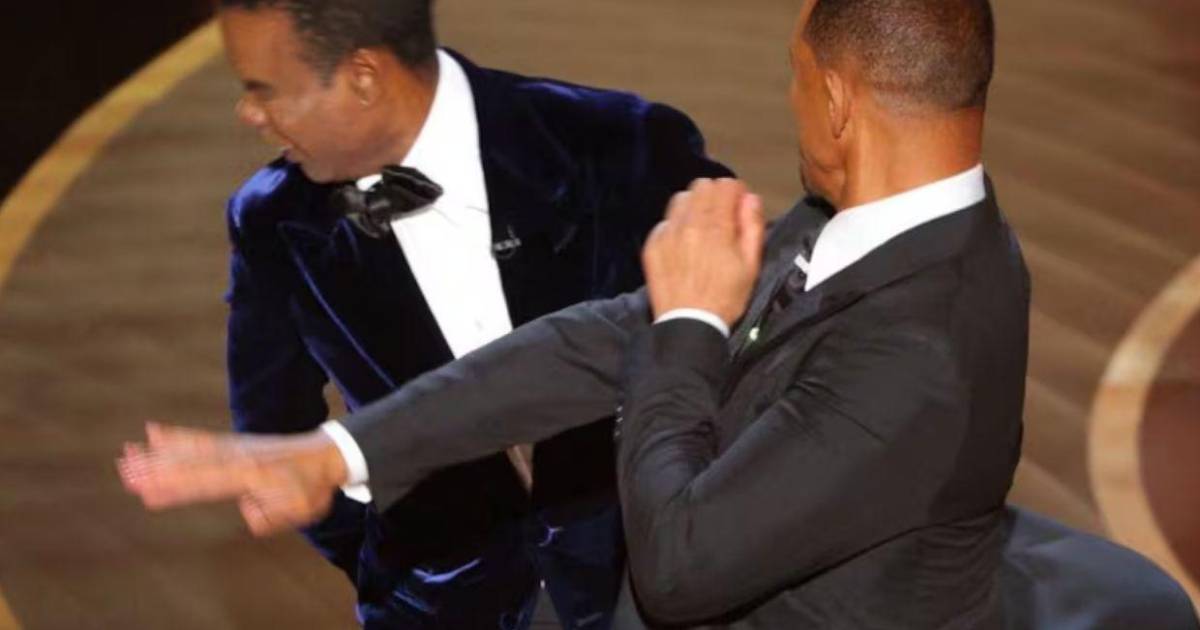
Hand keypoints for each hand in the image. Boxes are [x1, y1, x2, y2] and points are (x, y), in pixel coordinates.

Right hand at [117, 422, 348, 535]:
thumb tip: (248, 510)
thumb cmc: (312, 488)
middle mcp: (238, 457)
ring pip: (192, 449)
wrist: (326, 456)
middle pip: (192, 464)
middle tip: (125, 472)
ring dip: (159, 453)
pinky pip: (202, 439)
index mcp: (251, 475)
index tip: (148, 492)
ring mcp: (235, 447)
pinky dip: (178, 436)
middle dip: (158, 470)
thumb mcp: (298, 510)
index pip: (206, 483)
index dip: (177, 487)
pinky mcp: (234, 444)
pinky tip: (154, 432)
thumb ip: (269, 515)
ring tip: (128, 453)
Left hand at [642, 178, 764, 325]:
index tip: (739, 207)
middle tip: (721, 216)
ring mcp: (667, 233)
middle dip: (715, 196)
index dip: (736, 193)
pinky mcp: (652, 245)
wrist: (688, 324)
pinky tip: (684, 244)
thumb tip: (750, 198)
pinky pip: (665, 221)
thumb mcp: (751, 265)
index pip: (725, 185)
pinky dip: (677, 225)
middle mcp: (688, 223)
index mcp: (716, 226)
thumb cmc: (726, 297)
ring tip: (701, 227)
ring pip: (681, 199)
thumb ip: (752, 226)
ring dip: (694, 206)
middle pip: (701, 186)